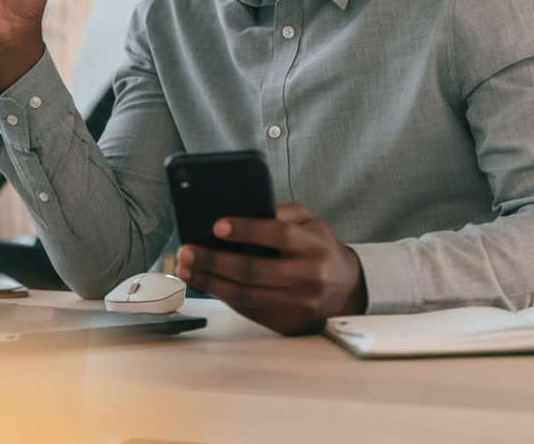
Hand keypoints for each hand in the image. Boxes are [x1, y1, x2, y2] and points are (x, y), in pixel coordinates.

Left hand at [175, 203, 367, 335]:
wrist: (348, 290)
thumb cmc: (319, 248)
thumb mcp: (310, 223)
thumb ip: (281, 213)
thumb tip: (238, 210)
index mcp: (314, 247)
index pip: (279, 235)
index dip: (247, 230)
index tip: (217, 225)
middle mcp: (308, 278)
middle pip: (254, 270)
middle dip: (213, 261)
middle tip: (185, 251)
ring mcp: (297, 305)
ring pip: (245, 295)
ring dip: (209, 283)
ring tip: (184, 269)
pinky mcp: (287, 323)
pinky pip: (248, 309)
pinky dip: (222, 295)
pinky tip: (203, 283)